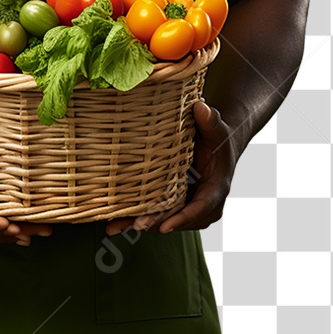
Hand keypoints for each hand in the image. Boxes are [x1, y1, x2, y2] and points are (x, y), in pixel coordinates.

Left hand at [105, 100, 236, 235]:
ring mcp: (188, 205)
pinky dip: (138, 216)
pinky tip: (116, 220)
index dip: (182, 218)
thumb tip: (200, 107)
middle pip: (177, 218)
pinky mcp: (175, 203)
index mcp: (215, 189)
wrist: (216, 144)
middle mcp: (203, 204)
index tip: (164, 226)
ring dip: (141, 223)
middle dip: (155, 223)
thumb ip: (210, 120)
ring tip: (116, 226)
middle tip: (133, 225)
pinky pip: (158, 213)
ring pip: (165, 219)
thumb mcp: (215, 128)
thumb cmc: (216, 136)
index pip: (200, 208)